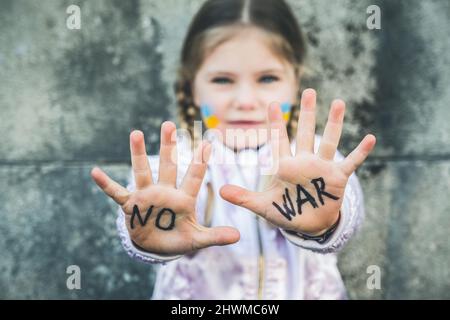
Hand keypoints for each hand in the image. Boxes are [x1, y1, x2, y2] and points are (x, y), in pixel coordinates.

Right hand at [91, 121, 239, 254]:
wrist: (155, 246)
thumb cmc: (177, 238)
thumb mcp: (196, 240)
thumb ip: (215, 236)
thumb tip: (238, 236)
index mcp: (183, 199)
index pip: (194, 177)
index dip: (201, 162)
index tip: (209, 143)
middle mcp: (165, 192)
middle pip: (168, 165)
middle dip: (168, 147)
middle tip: (169, 125)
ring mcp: (146, 196)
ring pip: (142, 171)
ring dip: (138, 154)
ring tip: (136, 133)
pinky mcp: (131, 205)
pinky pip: (116, 193)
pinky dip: (106, 184)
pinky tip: (94, 172)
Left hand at [220, 89, 375, 234]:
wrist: (309, 225)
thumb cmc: (285, 212)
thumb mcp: (263, 207)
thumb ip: (244, 198)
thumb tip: (221, 191)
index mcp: (285, 166)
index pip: (279, 141)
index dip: (275, 124)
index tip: (272, 104)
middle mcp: (304, 162)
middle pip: (305, 133)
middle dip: (307, 113)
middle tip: (309, 91)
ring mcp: (322, 168)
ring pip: (328, 141)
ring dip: (334, 124)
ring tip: (339, 103)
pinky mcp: (337, 178)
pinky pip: (351, 162)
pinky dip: (360, 152)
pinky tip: (370, 138)